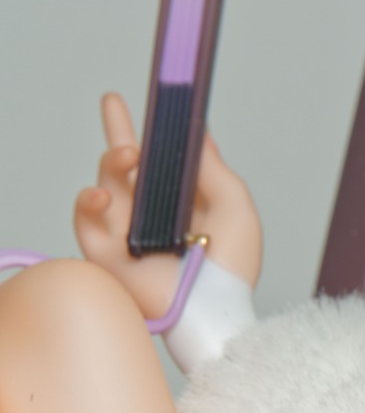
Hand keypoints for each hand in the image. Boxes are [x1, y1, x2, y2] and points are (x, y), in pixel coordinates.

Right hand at [74, 94, 262, 320]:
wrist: (214, 310)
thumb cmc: (231, 265)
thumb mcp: (233, 204)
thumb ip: (211, 167)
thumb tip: (198, 130)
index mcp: (182, 204)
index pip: (161, 161)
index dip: (154, 131)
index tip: (154, 101)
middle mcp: (151, 216)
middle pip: (126, 166)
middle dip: (118, 132)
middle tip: (113, 102)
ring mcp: (125, 234)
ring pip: (106, 184)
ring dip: (112, 162)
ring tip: (128, 154)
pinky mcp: (105, 254)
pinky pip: (85, 220)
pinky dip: (88, 201)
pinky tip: (102, 193)